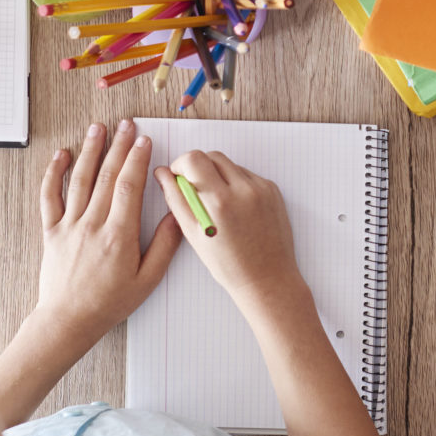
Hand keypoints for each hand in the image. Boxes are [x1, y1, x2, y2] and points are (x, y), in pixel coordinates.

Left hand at [33, 121, 184, 346]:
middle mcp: (92, 225)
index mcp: (118, 235)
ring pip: (79, 180)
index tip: (145, 141)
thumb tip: (177, 217)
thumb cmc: (109, 304)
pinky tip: (61, 156)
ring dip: (90, 150)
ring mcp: (69, 226)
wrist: (68, 321)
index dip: (137, 160)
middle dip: (118, 146)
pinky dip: (54, 174)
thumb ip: (164, 246)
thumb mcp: (147, 280)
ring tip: (98, 128)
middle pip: (106, 176)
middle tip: (127, 124)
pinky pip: (50, 197)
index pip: (129, 186)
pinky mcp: (52, 232)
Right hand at [155, 149, 307, 317]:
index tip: (177, 176)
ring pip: (230, 164)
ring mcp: (262, 188)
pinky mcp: (273, 190)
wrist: (268, 278)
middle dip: (198, 168)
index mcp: (220, 201)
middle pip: (212, 156)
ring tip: (217, 205)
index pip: (194, 159)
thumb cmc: (228, 264)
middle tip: (195, 192)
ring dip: (218, 175)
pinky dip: (236, 184)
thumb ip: (176, 199)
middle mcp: (243, 189)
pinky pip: (247, 175)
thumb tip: (162, 174)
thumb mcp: (193, 234)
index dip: (180, 164)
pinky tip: (235, 209)